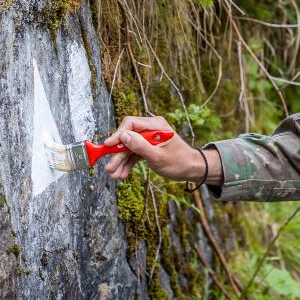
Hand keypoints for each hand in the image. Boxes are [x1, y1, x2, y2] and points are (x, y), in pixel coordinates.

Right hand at [103, 115, 218, 183]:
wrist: (191, 169)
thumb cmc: (179, 162)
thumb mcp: (158, 156)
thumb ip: (140, 146)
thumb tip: (123, 136)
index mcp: (155, 125)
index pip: (130, 124)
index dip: (117, 135)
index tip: (107, 146)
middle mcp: (150, 129)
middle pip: (127, 138)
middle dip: (117, 154)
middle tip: (109, 168)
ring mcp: (149, 138)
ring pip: (129, 147)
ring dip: (121, 161)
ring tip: (114, 175)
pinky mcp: (148, 147)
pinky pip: (134, 153)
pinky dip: (128, 163)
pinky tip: (122, 174)